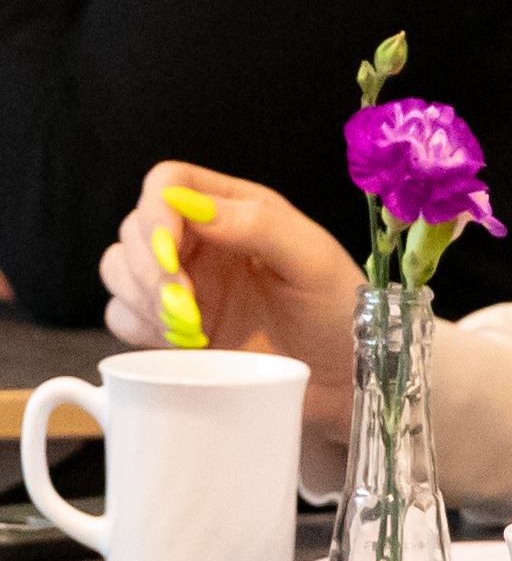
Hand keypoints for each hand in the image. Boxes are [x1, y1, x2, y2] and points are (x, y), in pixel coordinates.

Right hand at [100, 163, 366, 449]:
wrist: (343, 377)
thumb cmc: (340, 312)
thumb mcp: (313, 260)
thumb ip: (258, 224)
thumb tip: (190, 204)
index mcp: (239, 210)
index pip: (169, 183)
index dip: (156, 211)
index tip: (170, 253)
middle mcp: (204, 241)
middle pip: (135, 227)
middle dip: (148, 265)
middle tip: (183, 303)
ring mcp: (184, 283)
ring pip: (118, 268)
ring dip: (139, 295)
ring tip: (188, 326)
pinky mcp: (172, 326)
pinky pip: (122, 316)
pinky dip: (138, 326)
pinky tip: (181, 342)